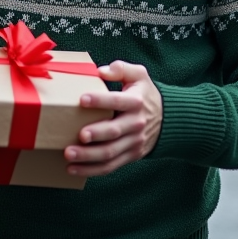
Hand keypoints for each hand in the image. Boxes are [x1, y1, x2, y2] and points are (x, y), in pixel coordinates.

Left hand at [64, 61, 162, 176]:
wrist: (168, 119)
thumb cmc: (145, 94)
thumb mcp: (139, 75)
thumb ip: (121, 69)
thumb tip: (101, 71)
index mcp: (136, 102)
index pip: (118, 101)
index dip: (100, 100)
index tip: (82, 99)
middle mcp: (135, 123)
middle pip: (114, 131)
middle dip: (96, 134)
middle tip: (79, 135)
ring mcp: (133, 142)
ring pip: (110, 153)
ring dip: (88, 156)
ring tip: (68, 154)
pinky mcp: (129, 156)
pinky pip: (110, 166)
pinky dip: (91, 170)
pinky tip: (73, 168)